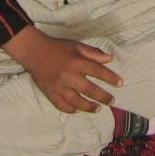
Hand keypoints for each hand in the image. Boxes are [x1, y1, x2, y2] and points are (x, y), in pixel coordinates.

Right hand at [4, 26, 121, 112]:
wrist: (34, 52)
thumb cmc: (58, 47)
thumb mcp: (76, 45)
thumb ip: (93, 53)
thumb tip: (110, 59)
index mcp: (76, 61)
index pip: (98, 71)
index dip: (110, 77)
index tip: (120, 83)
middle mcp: (68, 76)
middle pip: (90, 89)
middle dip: (103, 97)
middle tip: (112, 101)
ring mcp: (59, 86)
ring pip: (77, 101)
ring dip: (89, 107)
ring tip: (98, 109)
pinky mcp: (50, 93)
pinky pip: (63, 106)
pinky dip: (72, 109)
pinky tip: (78, 110)